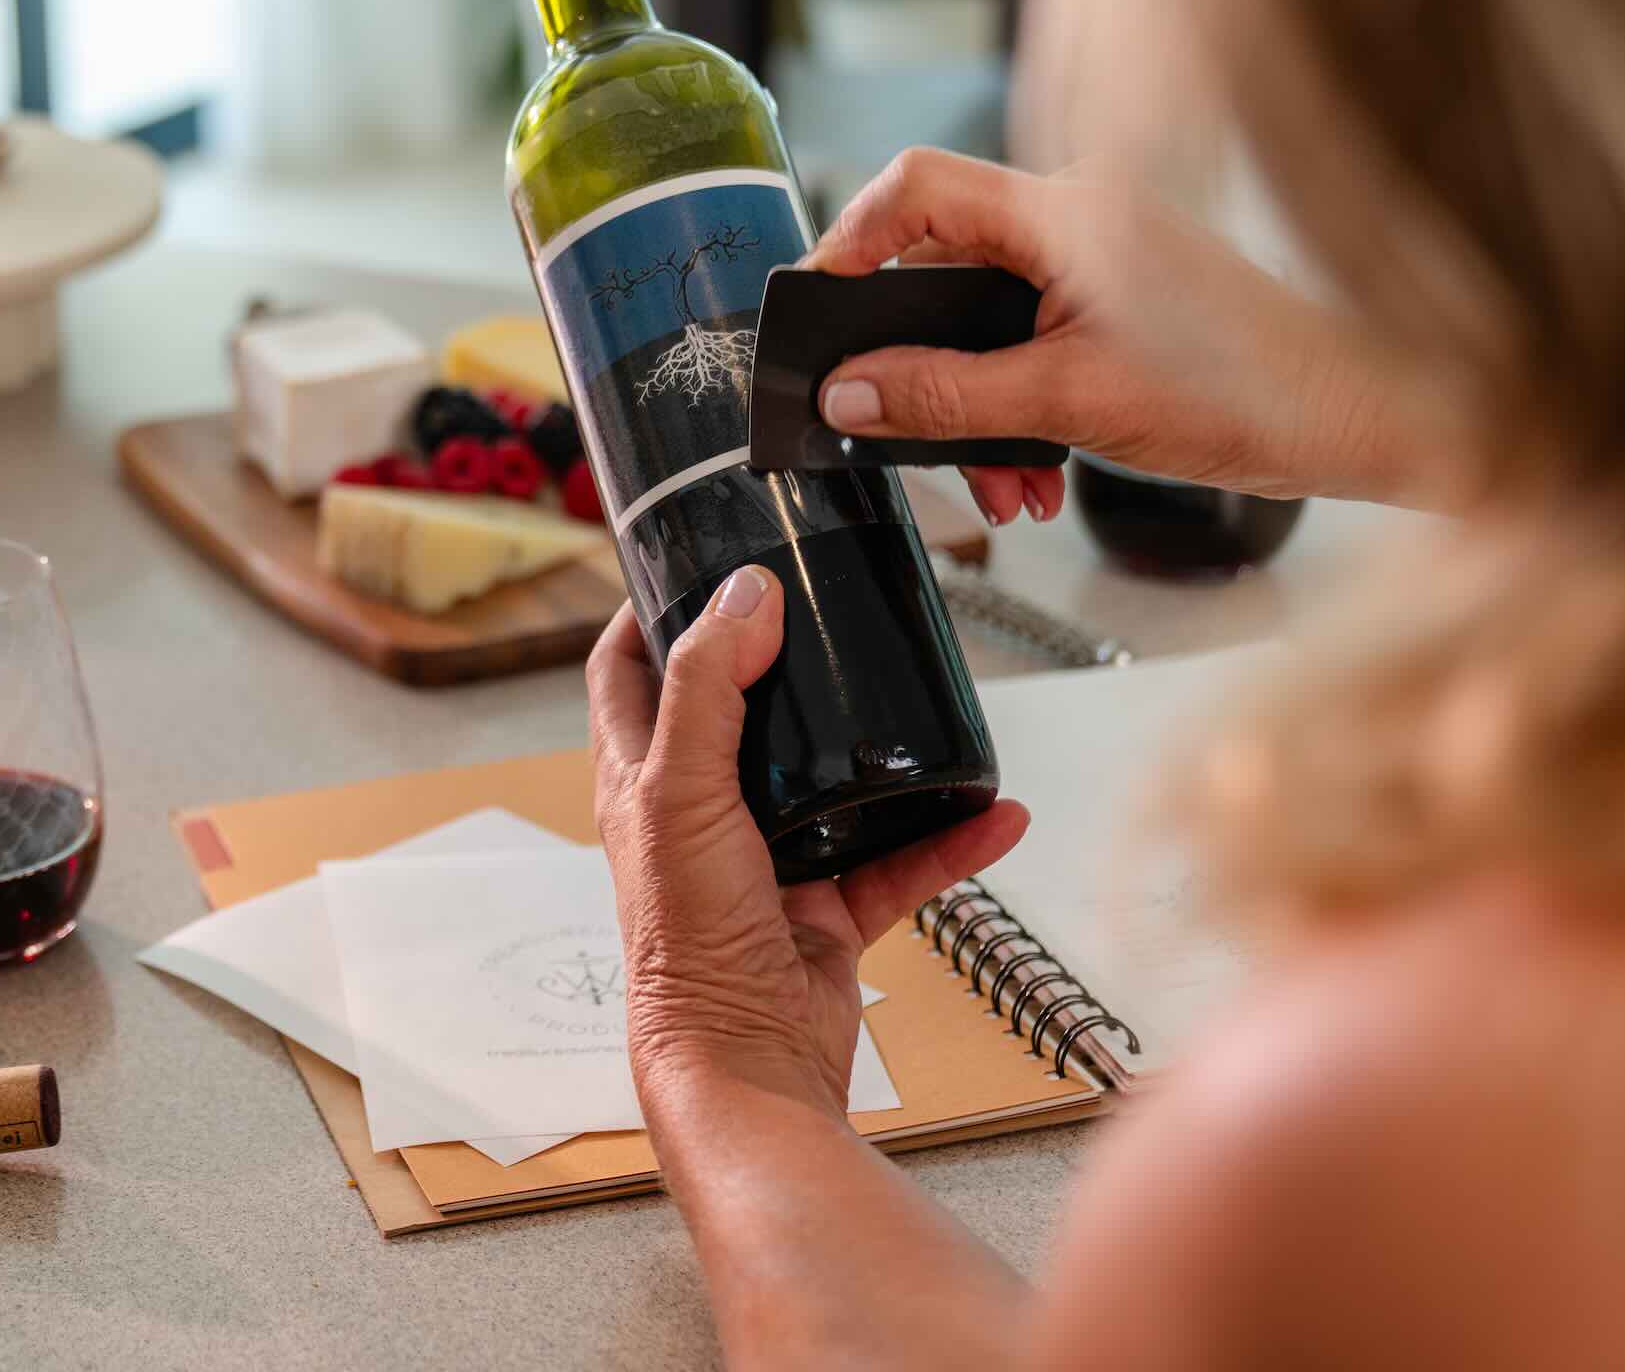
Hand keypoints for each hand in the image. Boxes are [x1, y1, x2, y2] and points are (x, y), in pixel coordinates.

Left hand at [588, 571, 1028, 1114]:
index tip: (699, 561)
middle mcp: (700, 812)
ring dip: (880, 750)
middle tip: (826, 609)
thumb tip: (746, 594)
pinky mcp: (828, 908)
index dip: (651, 611)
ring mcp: (769, 858)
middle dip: (778, 662)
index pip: (629, 669)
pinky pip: (901, 861)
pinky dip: (949, 840)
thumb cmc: (688, 939)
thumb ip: (708, 687)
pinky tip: (995, 812)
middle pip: (734, 712)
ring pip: (833, 784)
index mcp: (640, 778)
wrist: (746, 1063)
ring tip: (918, 696)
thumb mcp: (681, 790)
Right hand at [807, 149, 1414, 521]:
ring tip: (1006, 484)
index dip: (852, 240)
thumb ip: (948, 398)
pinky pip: (1031, 336)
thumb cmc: (1253, 391)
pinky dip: (1021, 404)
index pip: (917, 187)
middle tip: (904, 430)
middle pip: (943, 267)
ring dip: (977, 407)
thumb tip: (854, 392)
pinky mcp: (1118, 296)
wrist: (1362, 419)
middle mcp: (1078, 216)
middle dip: (924, 367)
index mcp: (1066, 210)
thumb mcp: (1070, 405)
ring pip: (986, 318)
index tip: (820, 309)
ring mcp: (1100, 256)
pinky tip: (1039, 471)